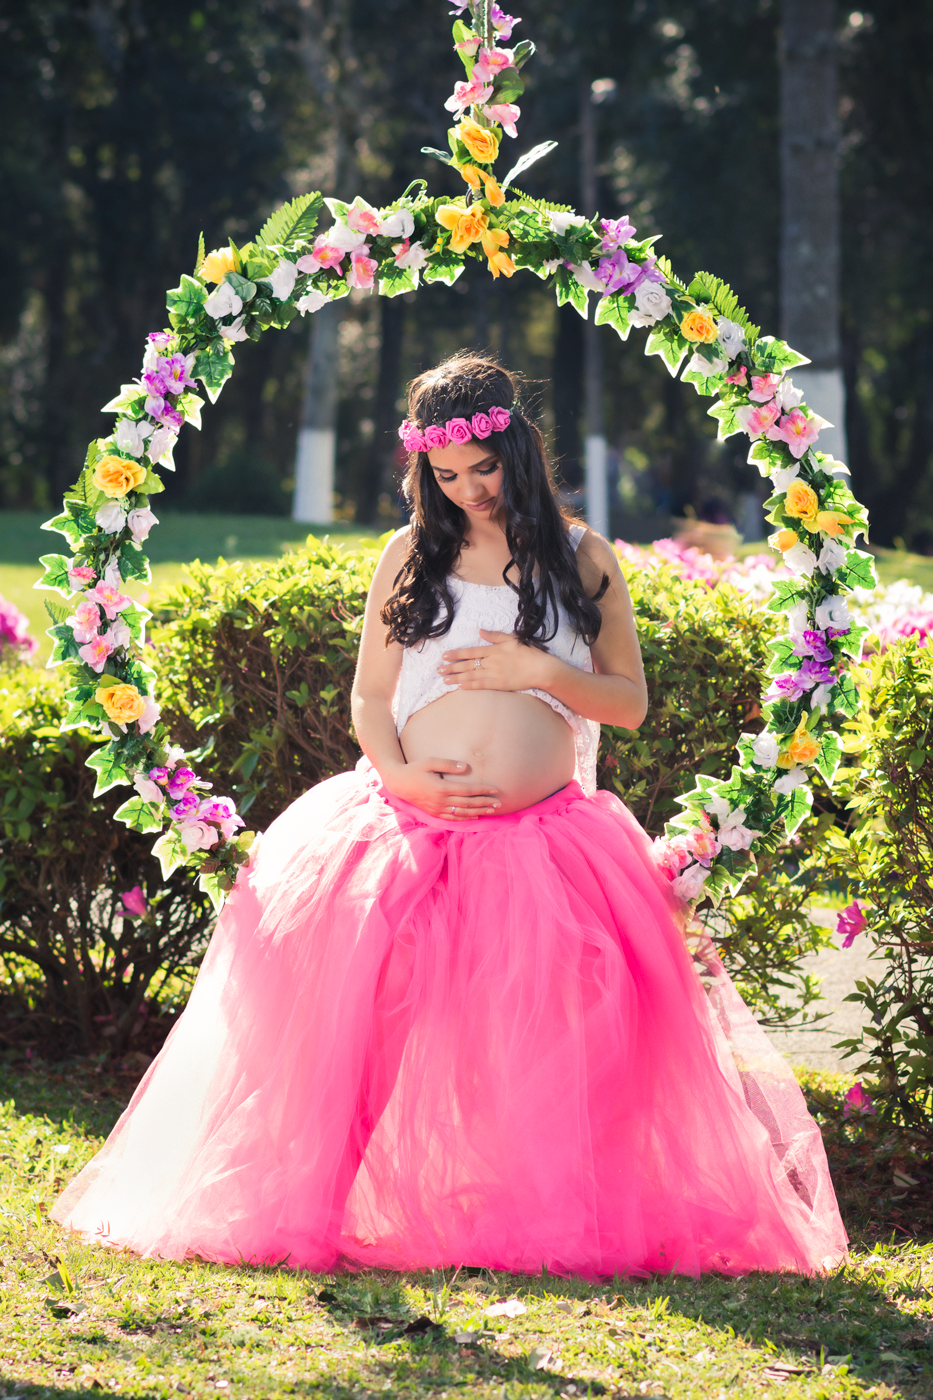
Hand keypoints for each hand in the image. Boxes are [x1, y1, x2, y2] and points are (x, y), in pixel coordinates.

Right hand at [381, 757, 500, 819]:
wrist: (399, 783)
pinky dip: (466, 818)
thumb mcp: (430, 762)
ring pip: (463, 813)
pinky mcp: (434, 813)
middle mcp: (441, 801)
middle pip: (468, 804)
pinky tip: (475, 816)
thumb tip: (466, 767)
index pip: (468, 790)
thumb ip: (448, 764)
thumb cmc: (415, 769)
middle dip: (485, 803)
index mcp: (442, 788)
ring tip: (491, 811)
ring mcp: (437, 809)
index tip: (495, 789)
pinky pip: (453, 818)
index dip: (483, 790)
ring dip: (478, 812)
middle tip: (499, 803)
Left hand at [438, 629, 554, 691]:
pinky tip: (460, 686)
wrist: (540, 668)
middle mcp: (491, 662)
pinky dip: (470, 685)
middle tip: (439, 670)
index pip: (470, 652)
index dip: (456, 654)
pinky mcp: (499, 685)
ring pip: (471, 675)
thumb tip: (481, 631)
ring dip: (457, 677)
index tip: (445, 656)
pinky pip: (481, 685)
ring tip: (445, 680)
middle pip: (467, 665)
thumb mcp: (511, 639)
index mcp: (493, 650)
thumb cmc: (528, 653)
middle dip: (451, 667)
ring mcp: (494, 674)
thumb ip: (495, 636)